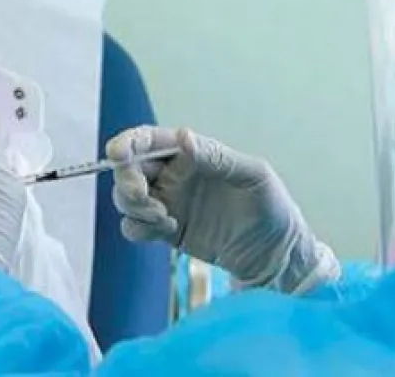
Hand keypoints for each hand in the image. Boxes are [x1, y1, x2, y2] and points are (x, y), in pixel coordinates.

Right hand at [108, 125, 338, 293]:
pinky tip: (170, 230)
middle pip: (129, 169)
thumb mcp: (254, 176)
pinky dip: (140, 228)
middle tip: (142, 197)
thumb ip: (217, 157)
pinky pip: (134, 226)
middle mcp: (174, 174)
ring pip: (126, 198)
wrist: (276, 257)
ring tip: (164, 217)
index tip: (118, 154)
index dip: (129, 143)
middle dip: (127, 180)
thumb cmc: (273, 208)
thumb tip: (183, 137)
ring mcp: (168, 203)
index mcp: (192, 153)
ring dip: (133, 206)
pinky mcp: (165, 231)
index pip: (150, 140)